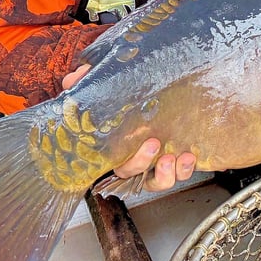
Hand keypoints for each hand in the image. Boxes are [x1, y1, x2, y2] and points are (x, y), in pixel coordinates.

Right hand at [61, 64, 197, 190]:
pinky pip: (182, 174)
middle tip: (153, 143)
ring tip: (173, 158)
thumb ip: (90, 82)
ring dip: (166, 175)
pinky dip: (185, 169)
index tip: (125, 148)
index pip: (115, 162)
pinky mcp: (180, 159)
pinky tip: (188, 156)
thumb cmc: (136, 96)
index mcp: (119, 147)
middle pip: (134, 173)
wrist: (173, 92)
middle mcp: (138, 159)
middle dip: (142, 161)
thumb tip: (72, 79)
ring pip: (159, 182)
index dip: (120, 159)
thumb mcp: (113, 86)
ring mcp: (159, 161)